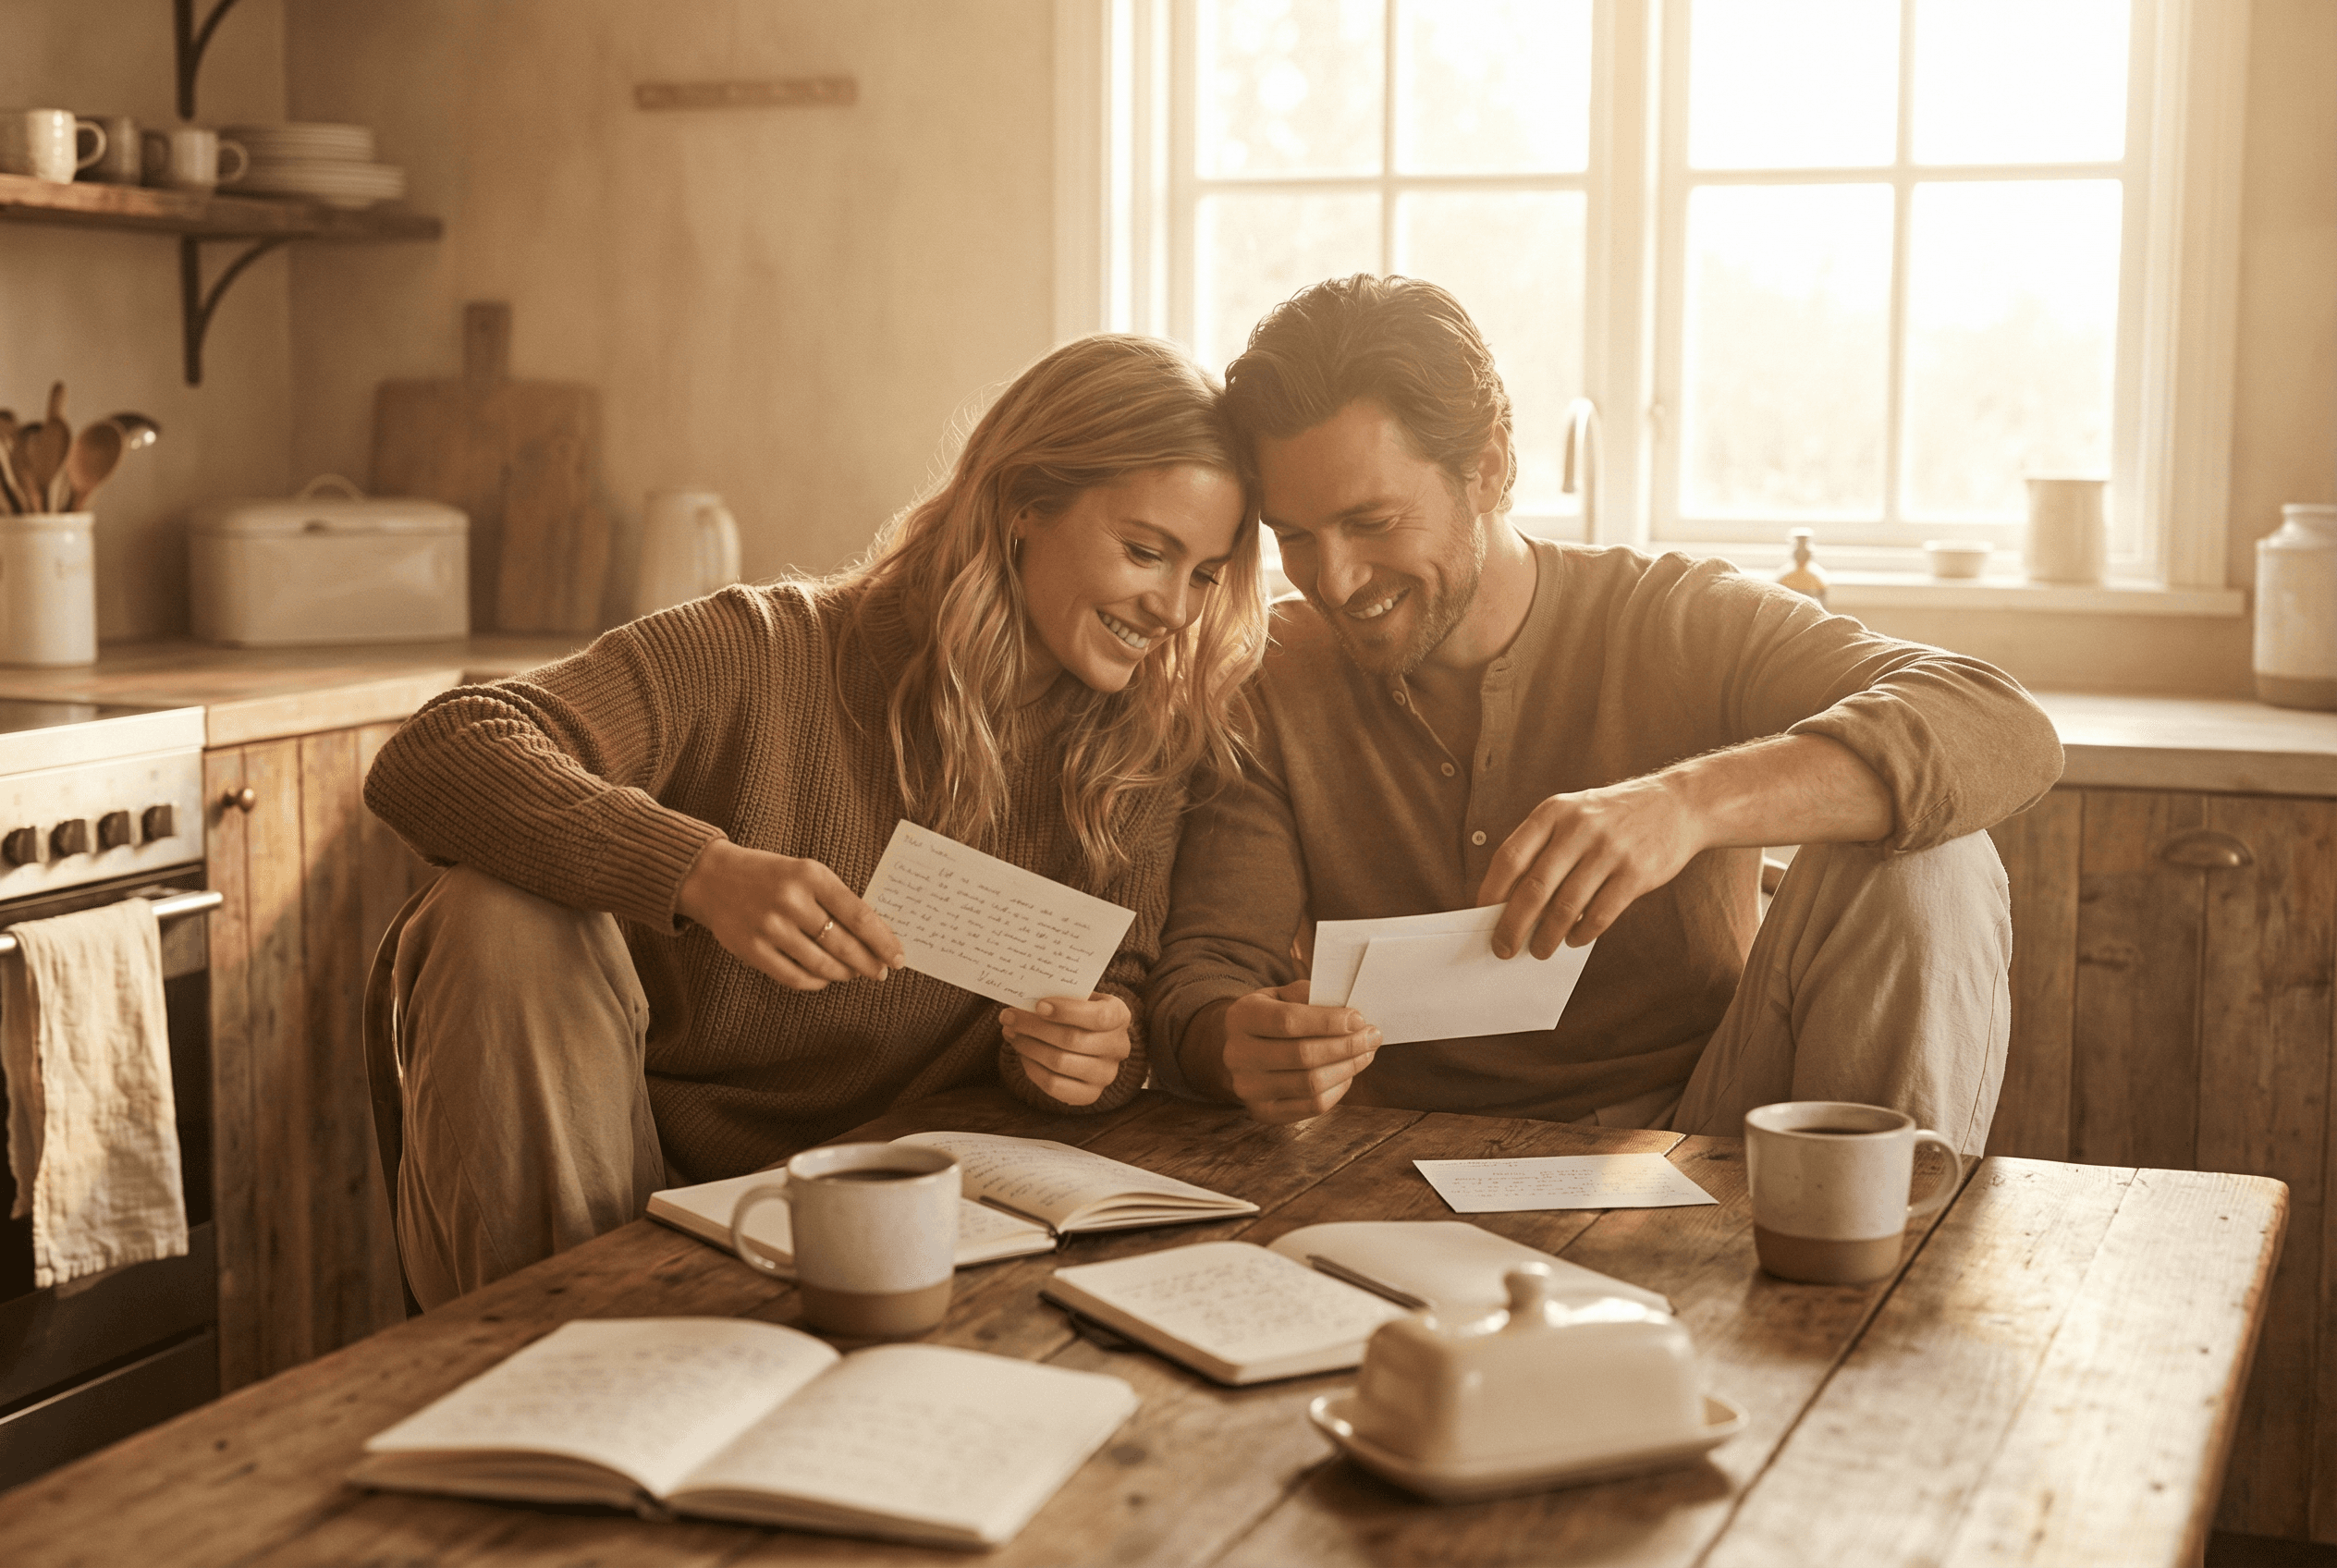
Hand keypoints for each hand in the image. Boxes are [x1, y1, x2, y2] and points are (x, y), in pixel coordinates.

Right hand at [675, 838, 904, 989]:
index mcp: (811, 875)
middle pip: (843, 944)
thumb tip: (876, 936)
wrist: (713, 877)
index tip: (899, 957)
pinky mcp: (751, 948)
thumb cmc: (772, 876)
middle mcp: (791, 900)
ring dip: (843, 974)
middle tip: (880, 972)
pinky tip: (824, 979)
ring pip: (821, 965)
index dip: (883, 941)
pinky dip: (815, 982)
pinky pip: (794, 977)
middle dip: (868, 963)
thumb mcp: (806, 873)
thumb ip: (836, 899)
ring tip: (852, 973)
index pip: (859, 915)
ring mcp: (769, 926)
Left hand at [1002, 993, 1131, 1106]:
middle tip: (1009, 1017)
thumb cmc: (1080, 1013)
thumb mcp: (1079, 998)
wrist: (1093, 1040)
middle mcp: (1118, 1047)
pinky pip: (1054, 1085)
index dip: (1067, 1011)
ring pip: (1060, 1063)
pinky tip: (1023, 1053)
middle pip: (1072, 1039)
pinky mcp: (1090, 1094)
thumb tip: (1024, 1003)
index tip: (1038, 1005)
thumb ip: (1059, 997)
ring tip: (1012, 1033)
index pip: (1098, 1016)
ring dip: (1029, 1046)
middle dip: (1034, 1027)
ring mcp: (1106, 1074)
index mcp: (1120, 1016)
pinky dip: (1032, 1068)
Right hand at [1217, 981, 1380, 1123]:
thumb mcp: (1281, 995)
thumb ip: (1310, 997)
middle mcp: (1237, 1055)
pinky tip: (1348, 1073)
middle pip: (1302, 1055)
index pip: (1287, 1021)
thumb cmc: (1270, 1017)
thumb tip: (1350, 1014)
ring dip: (1347, 1068)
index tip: (1359, 1019)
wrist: (1240, 1049)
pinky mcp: (1263, 1112)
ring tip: (1366, 1053)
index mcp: (1241, 1017)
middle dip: (1346, 1046)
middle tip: (1372, 1036)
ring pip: (1310, 1084)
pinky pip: (1311, 1106)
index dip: (1328, 1022)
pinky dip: (1338, 1089)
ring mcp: (1248, 1088)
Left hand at [1478, 773, 1704, 959]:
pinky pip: (1601, 913)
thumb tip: (1510, 901)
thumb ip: (1543, 848)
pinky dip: (1583, 933)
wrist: (1677, 804)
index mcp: (1553, 812)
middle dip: (1513, 925)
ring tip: (1539, 950)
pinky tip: (1575, 940)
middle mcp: (1578, 828)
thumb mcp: (1573, 814)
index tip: (1481, 917)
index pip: (1510, 857)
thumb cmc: (1612, 818)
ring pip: (1566, 906)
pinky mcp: (1636, 872)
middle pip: (1534, 888)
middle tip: (1503, 948)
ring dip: (1547, 936)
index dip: (1492, 891)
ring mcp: (1609, 850)